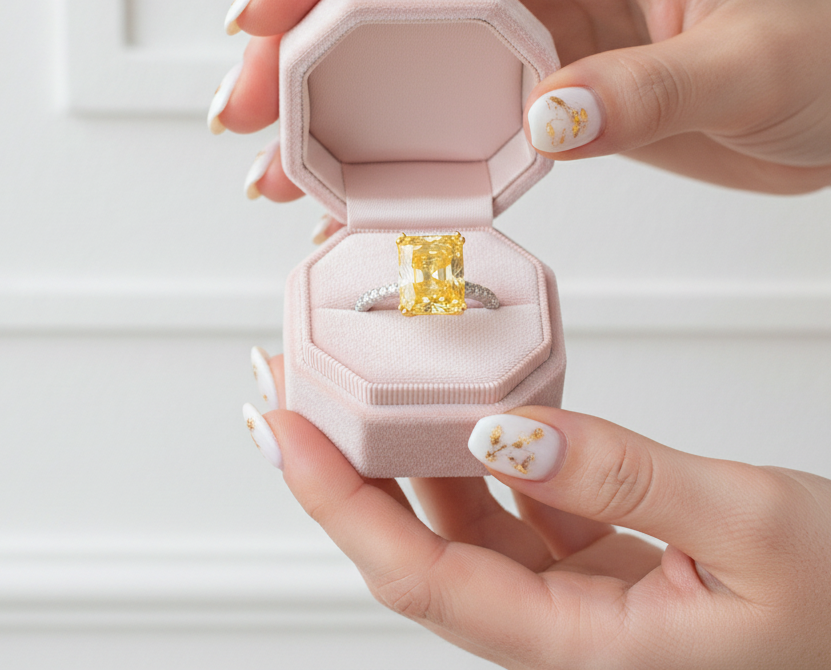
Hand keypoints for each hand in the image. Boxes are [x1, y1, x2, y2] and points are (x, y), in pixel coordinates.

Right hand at [214, 0, 830, 211]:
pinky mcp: (543, 84)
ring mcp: (538, 25)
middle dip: (302, 47)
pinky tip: (358, 186)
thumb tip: (541, 122)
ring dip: (335, 108)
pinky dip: (398, 147)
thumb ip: (643, 92)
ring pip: (406, 55)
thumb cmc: (826, 52)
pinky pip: (450, 108)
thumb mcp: (749, 64)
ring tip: (277, 167)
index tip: (260, 17)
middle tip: (243, 112)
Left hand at [245, 353, 830, 668]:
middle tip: (292, 392)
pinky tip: (460, 403)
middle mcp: (559, 629)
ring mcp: (573, 595)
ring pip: (459, 522)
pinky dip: (478, 451)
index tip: (282, 429)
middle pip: (415, 548)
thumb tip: (506, 426)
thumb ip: (624, 476)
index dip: (337, 502)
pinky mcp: (595, 557)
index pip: (418, 577)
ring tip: (356, 387)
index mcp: (583, 649)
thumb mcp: (747, 527)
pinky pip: (512, 503)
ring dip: (402, 455)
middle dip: (342, 470)